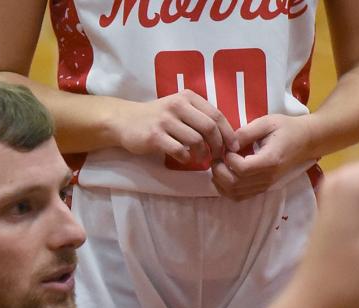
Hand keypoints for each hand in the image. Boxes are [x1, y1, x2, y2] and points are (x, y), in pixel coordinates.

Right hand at [115, 92, 236, 168]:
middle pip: (209, 127)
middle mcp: (177, 105)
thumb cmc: (157, 118)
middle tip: (219, 156)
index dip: (228, 133)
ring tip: (202, 159)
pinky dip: (186, 158)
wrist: (125, 121)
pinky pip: (178, 150)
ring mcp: (165, 120)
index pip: (216, 114)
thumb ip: (198, 116)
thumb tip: (224, 135)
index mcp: (187, 97)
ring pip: (195, 140)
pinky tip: (185, 159)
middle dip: (218, 145)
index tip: (233, 147)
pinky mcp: (155, 136)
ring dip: (203, 154)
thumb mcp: (178, 108)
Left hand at [212, 114, 316, 199]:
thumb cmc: (287, 128)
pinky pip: (240, 196)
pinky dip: (227, 190)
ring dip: (220, 183)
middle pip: (235, 184)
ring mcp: (265, 185)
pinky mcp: (263, 188)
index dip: (228, 160)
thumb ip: (246, 132)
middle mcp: (267, 177)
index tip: (226, 149)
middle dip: (219, 172)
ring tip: (218, 167)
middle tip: (215, 159)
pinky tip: (223, 177)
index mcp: (270, 160)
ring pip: (235, 193)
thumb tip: (227, 144)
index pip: (242, 168)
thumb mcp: (267, 122)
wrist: (306, 141)